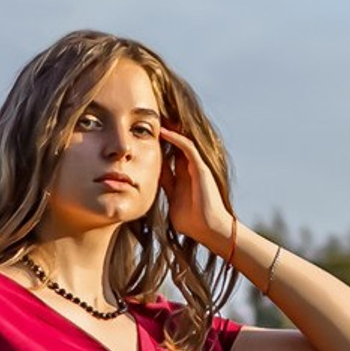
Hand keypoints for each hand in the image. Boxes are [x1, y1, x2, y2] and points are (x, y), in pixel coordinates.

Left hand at [158, 125, 236, 257]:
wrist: (209, 230)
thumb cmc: (192, 223)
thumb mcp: (172, 201)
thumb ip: (165, 189)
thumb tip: (147, 186)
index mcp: (182, 179)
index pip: (167, 158)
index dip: (156, 149)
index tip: (139, 140)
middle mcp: (190, 170)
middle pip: (174, 146)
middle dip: (162, 135)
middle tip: (147, 123)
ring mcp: (196, 168)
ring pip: (181, 142)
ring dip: (169, 131)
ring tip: (155, 120)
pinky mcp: (201, 168)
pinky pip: (187, 148)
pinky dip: (175, 138)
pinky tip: (163, 132)